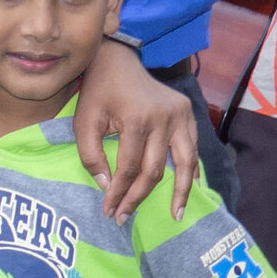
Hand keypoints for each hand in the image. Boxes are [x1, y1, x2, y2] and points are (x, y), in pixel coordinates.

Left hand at [70, 41, 200, 219]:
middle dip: (138, 197)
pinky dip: (193, 170)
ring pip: (183, 162)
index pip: (129, 168)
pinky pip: (193, 148)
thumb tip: (107, 187)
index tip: (109, 210)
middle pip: (154, 170)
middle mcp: (163, 118)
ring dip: (179, 192)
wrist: (119, 61)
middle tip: (125, 216)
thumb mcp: (83, 122)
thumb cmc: (98, 93)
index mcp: (136, 119)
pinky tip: (191, 189)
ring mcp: (180, 115)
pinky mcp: (188, 113)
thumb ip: (90, 156)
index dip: (118, 193)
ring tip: (176, 215)